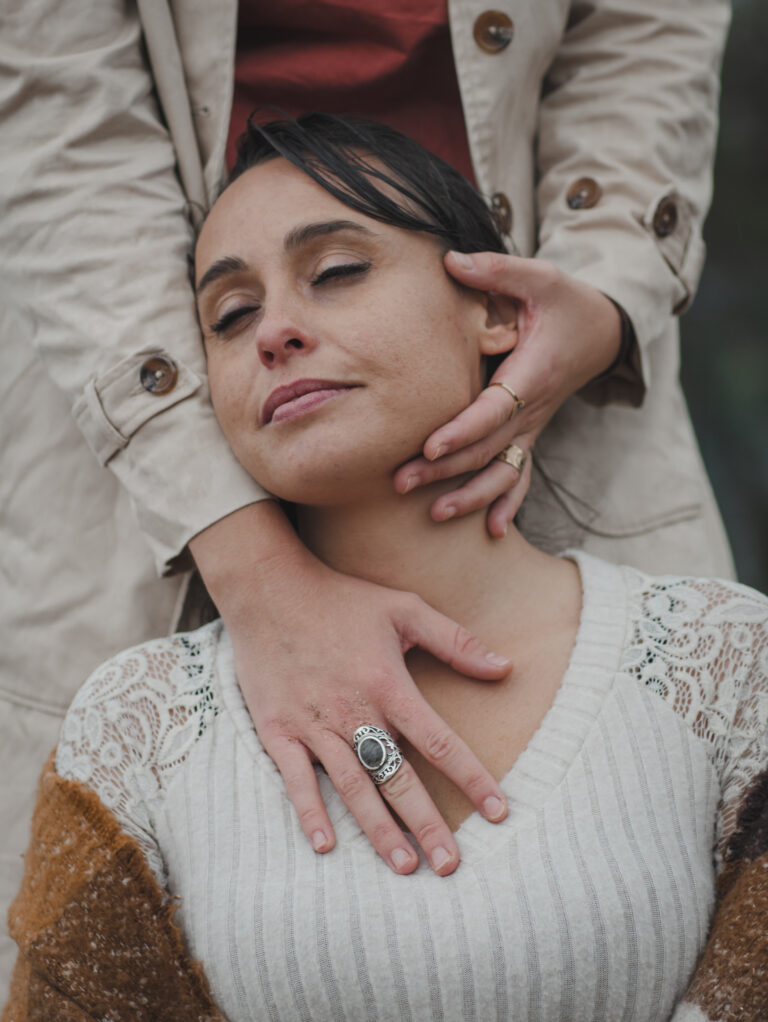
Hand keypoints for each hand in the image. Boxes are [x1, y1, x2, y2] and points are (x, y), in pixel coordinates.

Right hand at [190, 502, 509, 876]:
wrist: (268, 589)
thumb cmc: (341, 598)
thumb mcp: (404, 607)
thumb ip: (455, 641)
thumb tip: (506, 668)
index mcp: (388, 684)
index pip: (439, 741)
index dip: (471, 778)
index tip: (498, 811)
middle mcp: (353, 712)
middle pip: (396, 777)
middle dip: (426, 823)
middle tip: (449, 865)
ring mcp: (312, 724)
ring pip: (352, 787)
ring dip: (378, 829)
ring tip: (403, 867)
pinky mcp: (278, 729)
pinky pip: (295, 779)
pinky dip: (310, 812)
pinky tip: (327, 846)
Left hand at [394, 251, 621, 536]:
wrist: (601, 334)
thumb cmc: (566, 303)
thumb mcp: (541, 277)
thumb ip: (497, 271)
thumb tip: (450, 260)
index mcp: (532, 373)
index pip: (494, 408)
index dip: (463, 429)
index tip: (430, 444)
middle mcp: (533, 409)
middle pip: (488, 448)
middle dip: (445, 469)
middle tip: (400, 483)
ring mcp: (532, 428)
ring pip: (502, 471)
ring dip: (470, 496)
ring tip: (434, 514)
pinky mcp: (530, 435)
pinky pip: (521, 476)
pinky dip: (510, 503)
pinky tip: (495, 532)